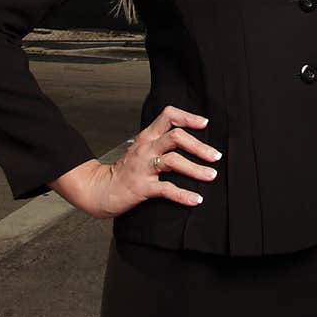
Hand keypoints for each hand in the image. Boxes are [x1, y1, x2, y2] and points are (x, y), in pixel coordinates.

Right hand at [55, 106, 221, 218]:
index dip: (188, 117)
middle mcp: (146, 148)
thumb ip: (161, 142)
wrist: (100, 190)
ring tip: (211, 175)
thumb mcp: (142, 150)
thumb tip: (192, 139)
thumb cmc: (126, 170)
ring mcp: (143, 167)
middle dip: (200, 146)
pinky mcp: (141, 187)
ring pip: (173, 161)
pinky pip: (166, 189)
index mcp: (147, 137)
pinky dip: (183, 195)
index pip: (168, 116)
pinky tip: (196, 200)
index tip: (204, 123)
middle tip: (216, 156)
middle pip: (176, 137)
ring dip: (196, 169)